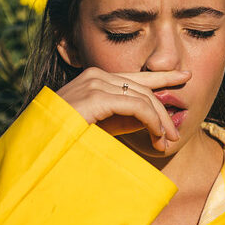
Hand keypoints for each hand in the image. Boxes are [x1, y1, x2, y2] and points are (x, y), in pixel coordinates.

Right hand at [55, 67, 191, 150]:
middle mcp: (95, 76)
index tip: (185, 76)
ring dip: (159, 122)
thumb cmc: (70, 139)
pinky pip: (135, 106)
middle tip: (173, 136)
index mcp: (96, 79)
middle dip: (163, 113)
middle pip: (143, 88)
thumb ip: (127, 117)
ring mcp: (94, 84)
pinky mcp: (95, 97)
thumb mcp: (106, 125)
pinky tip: (156, 136)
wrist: (39, 148)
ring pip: (143, 97)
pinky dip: (151, 121)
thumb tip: (156, 118)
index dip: (162, 77)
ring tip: (165, 142)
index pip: (136, 76)